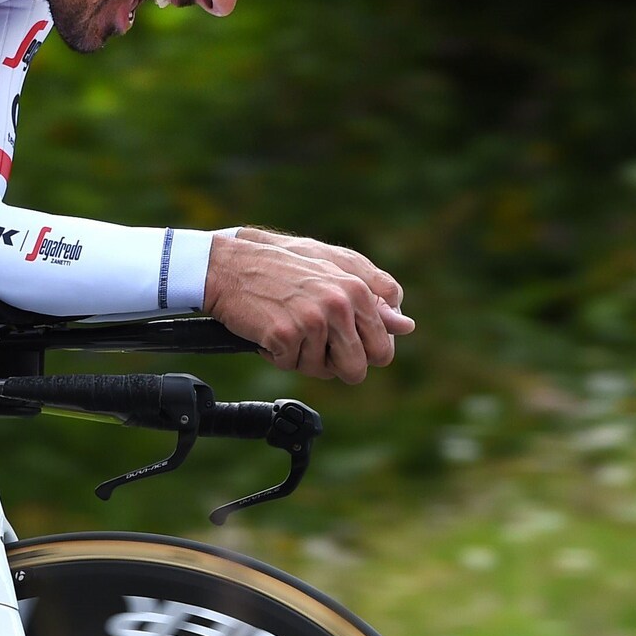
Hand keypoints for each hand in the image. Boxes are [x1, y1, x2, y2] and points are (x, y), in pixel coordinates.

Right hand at [201, 227, 413, 382]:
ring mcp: (312, 321)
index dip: (361, 354)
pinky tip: (269, 331)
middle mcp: (340, 304)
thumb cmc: (281, 264)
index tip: (339, 343)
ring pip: (321, 371)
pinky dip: (276, 354)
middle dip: (335, 365)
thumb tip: (406, 325)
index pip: (382, 348)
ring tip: (288, 330)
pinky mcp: (285, 335)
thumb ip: (376, 293)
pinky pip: (289, 365)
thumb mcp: (334, 266)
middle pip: (357, 368)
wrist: (229, 265)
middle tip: (313, 345)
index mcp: (358, 290)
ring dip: (301, 358)